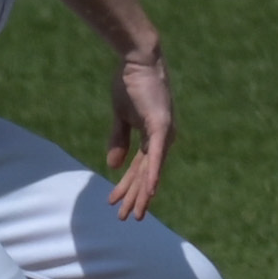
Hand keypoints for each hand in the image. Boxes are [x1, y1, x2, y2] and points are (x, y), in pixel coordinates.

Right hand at [106, 45, 175, 219]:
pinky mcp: (161, 126)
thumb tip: (113, 166)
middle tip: (126, 219)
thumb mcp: (120, 116)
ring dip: (142, 193)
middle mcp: (163, 139)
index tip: (116, 204)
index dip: (127, 187)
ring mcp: (164, 134)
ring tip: (135, 213)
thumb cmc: (130, 82)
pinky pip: (155, 155)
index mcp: (153, 137)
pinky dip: (152, 174)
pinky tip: (149, 192)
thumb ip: (118, 140)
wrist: (137, 59)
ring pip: (151, 171)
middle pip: (145, 175)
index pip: (139, 169)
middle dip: (134, 197)